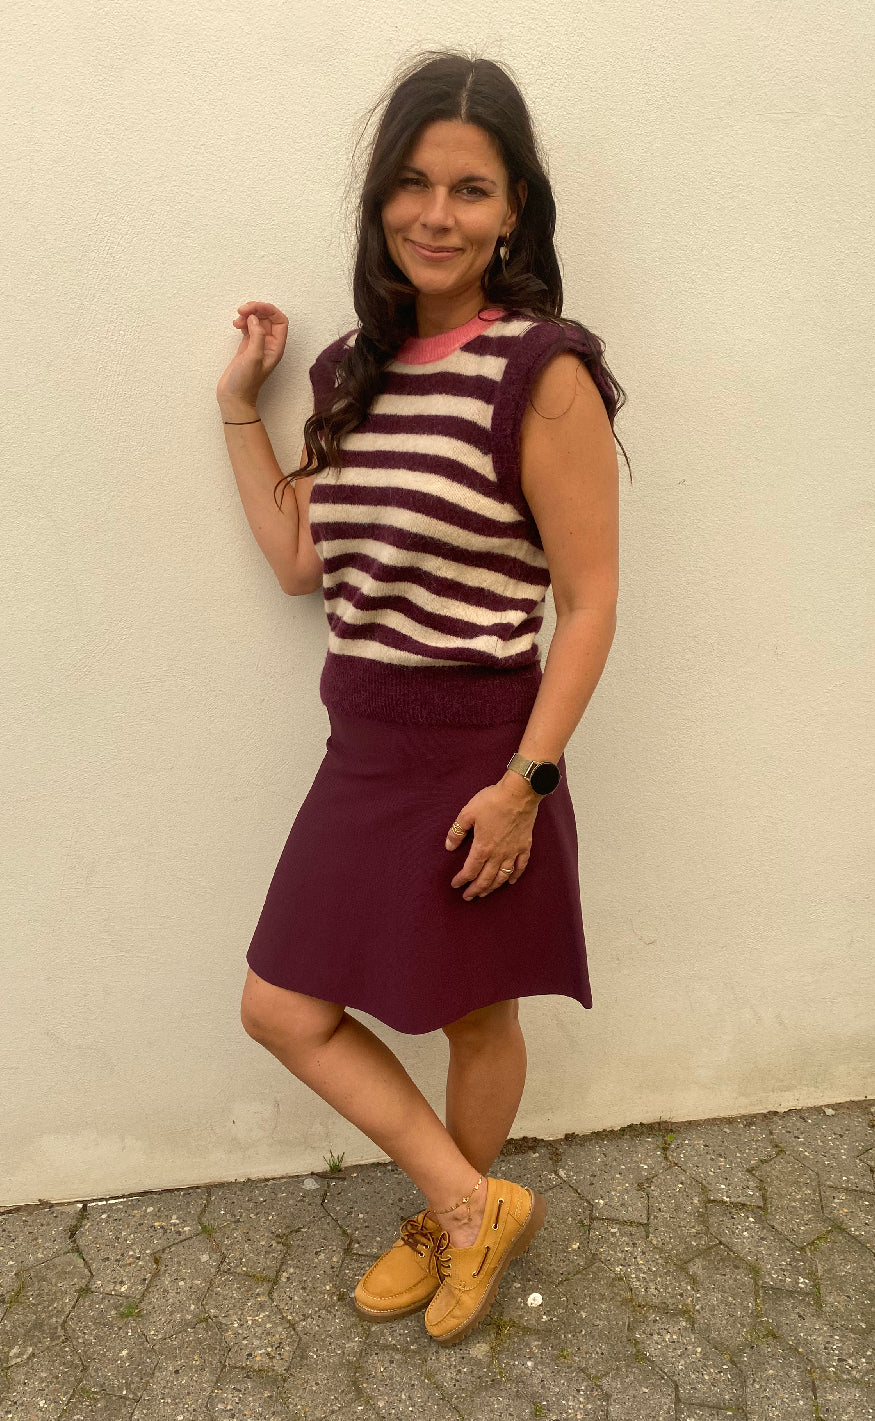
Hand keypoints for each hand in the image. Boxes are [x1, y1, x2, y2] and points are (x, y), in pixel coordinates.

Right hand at [216, 301, 288, 411]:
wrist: (233, 397)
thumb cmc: (245, 382)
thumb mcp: (253, 357)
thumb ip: (257, 335)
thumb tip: (254, 318)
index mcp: (276, 347)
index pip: (280, 321)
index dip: (269, 310)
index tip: (253, 307)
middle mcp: (269, 345)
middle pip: (268, 318)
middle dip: (256, 310)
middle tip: (242, 310)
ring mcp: (258, 345)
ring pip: (257, 321)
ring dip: (248, 315)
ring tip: (237, 319)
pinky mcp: (247, 347)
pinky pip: (248, 328)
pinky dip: (243, 322)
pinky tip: (236, 324)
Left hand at [444, 777, 540, 899]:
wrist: (519, 793)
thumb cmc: (492, 801)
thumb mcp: (467, 813)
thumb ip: (457, 831)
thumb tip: (449, 846)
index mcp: (483, 847)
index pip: (470, 870)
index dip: (461, 880)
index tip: (455, 884)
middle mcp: (498, 854)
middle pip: (486, 878)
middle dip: (475, 890)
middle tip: (468, 897)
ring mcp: (513, 851)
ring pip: (502, 876)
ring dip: (492, 887)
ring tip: (485, 893)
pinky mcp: (525, 846)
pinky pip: (520, 866)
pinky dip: (515, 876)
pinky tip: (510, 881)